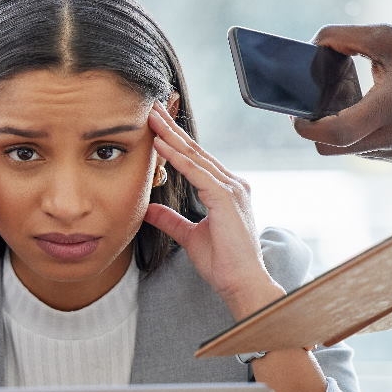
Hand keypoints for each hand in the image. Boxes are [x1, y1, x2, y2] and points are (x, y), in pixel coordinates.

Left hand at [143, 105, 284, 316]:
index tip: (157, 125)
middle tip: (153, 108)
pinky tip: (161, 144)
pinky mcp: (225, 197)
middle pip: (196, 150)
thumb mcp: (189, 237)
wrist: (241, 283)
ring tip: (152, 118)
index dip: (175, 141)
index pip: (196, 160)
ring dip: (171, 136)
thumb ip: (171, 220)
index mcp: (225, 191)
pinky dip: (177, 158)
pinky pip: (196, 172)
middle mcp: (231, 184)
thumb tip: (150, 210)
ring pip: (195, 156)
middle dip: (172, 129)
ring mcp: (231, 189)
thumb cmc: (223, 264)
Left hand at [292, 24, 391, 162]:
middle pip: (332, 148)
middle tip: (314, 106)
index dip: (308, 127)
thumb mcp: (390, 37)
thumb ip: (346, 38)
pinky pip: (365, 151)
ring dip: (338, 131)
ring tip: (348, 102)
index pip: (338, 132)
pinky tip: (368, 111)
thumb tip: (313, 46)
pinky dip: (357, 135)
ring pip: (348, 151)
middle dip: (316, 129)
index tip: (297, 113)